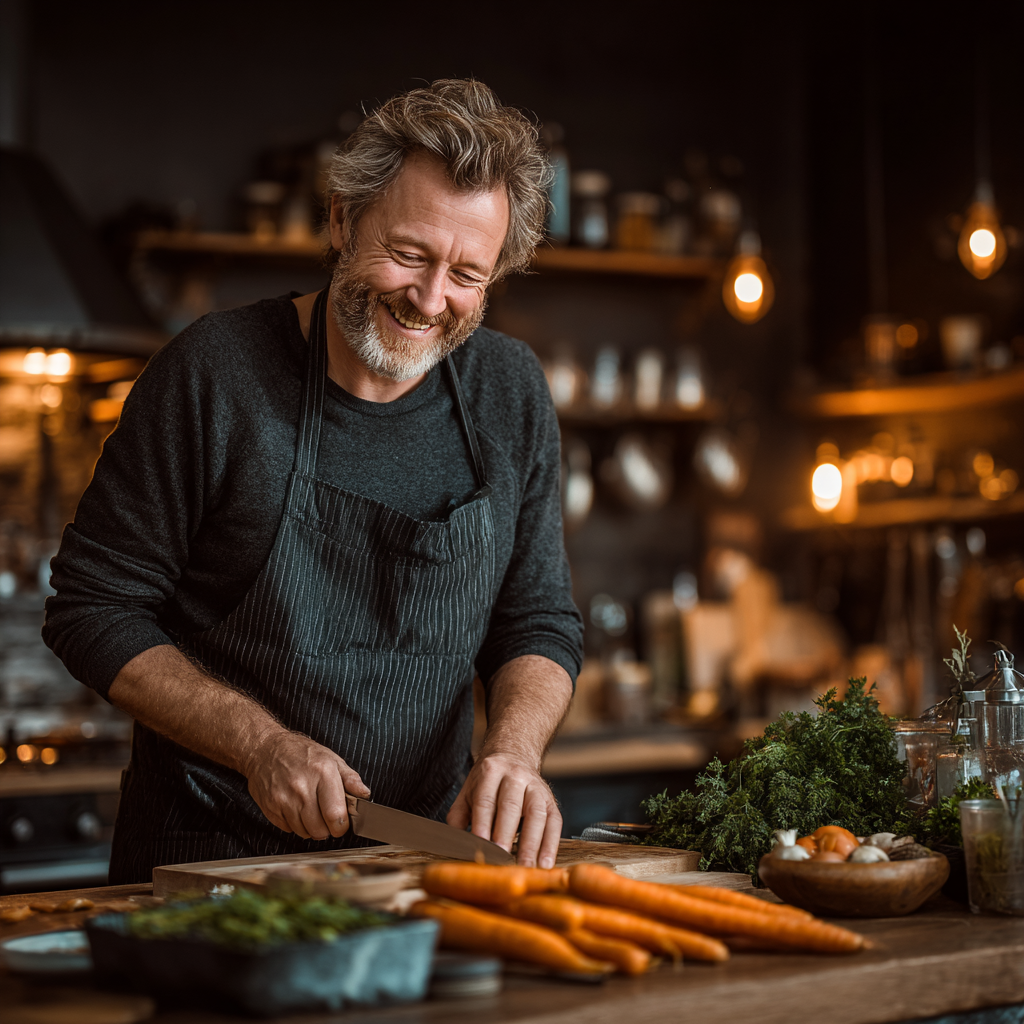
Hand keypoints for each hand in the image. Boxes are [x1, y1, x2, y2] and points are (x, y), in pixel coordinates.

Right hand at [243, 729, 369, 839]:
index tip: (342, 823)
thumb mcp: (331, 759)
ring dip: (311, 827)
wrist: (265, 749)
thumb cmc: (301, 754)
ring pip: (304, 833)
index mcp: (322, 773)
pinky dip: (295, 824)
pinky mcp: (270, 808)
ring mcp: (283, 799)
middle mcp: (302, 787)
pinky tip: (296, 808)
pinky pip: (288, 829)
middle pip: (320, 829)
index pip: (336, 815)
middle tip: (326, 817)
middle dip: (327, 828)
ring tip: (311, 810)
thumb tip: (364, 794)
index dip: (342, 826)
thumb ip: (350, 779)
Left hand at [447, 752, 561, 867]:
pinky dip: (551, 845)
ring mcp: (536, 788)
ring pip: (536, 814)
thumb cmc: (488, 782)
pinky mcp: (551, 801)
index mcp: (491, 771)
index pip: (485, 799)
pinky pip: (554, 823)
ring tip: (525, 866)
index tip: (479, 844)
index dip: (482, 823)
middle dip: (506, 833)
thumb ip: (459, 817)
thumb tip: (456, 844)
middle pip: (511, 806)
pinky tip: (545, 863)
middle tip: (501, 857)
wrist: (514, 756)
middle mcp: (515, 776)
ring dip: (532, 843)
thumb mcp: (468, 791)